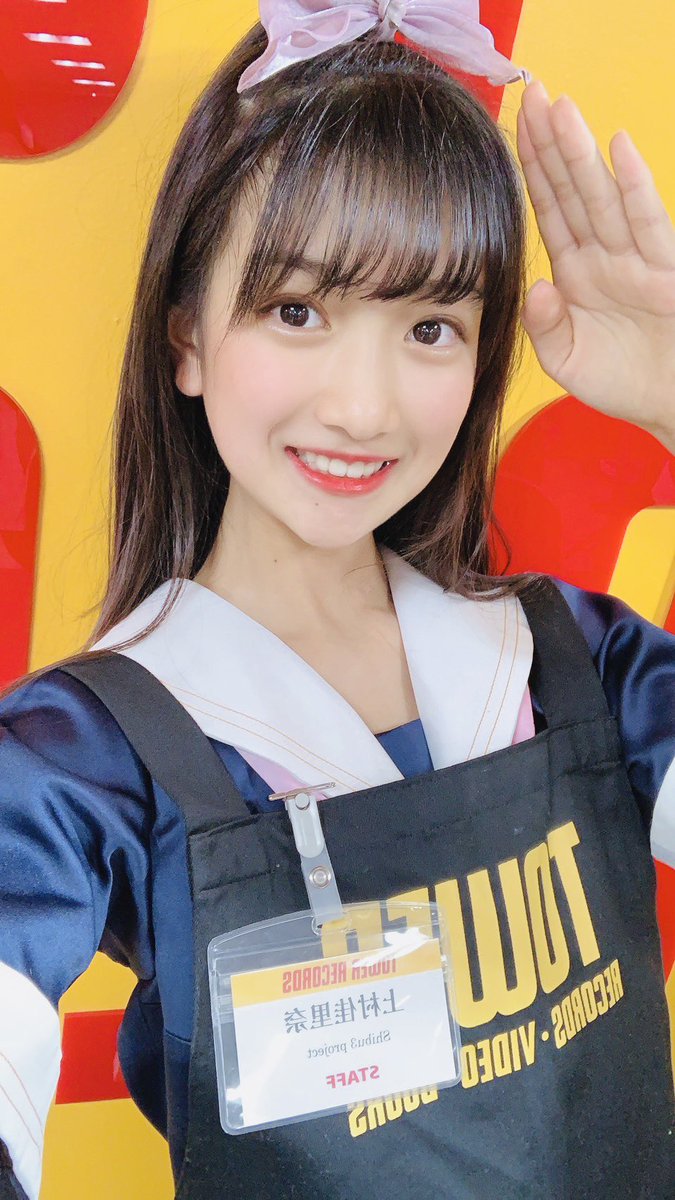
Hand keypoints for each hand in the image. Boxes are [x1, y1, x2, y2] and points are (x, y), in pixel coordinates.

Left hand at [517, 80, 674, 452]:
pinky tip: (619, 149)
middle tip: (533, 95)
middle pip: (572, 190)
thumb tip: (538, 288)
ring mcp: (635, 259)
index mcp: (575, 273)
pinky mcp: (665, 271)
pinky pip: (648, 222)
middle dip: (552, 143)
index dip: (532, 169)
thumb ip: (544, 328)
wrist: (669, 405)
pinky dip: (635, 185)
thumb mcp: (567, 361)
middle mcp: (603, 256)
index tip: (514, 126)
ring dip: (582, 154)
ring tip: (563, 109)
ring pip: (603, 196)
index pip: (548, 210)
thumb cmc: (621, 383)